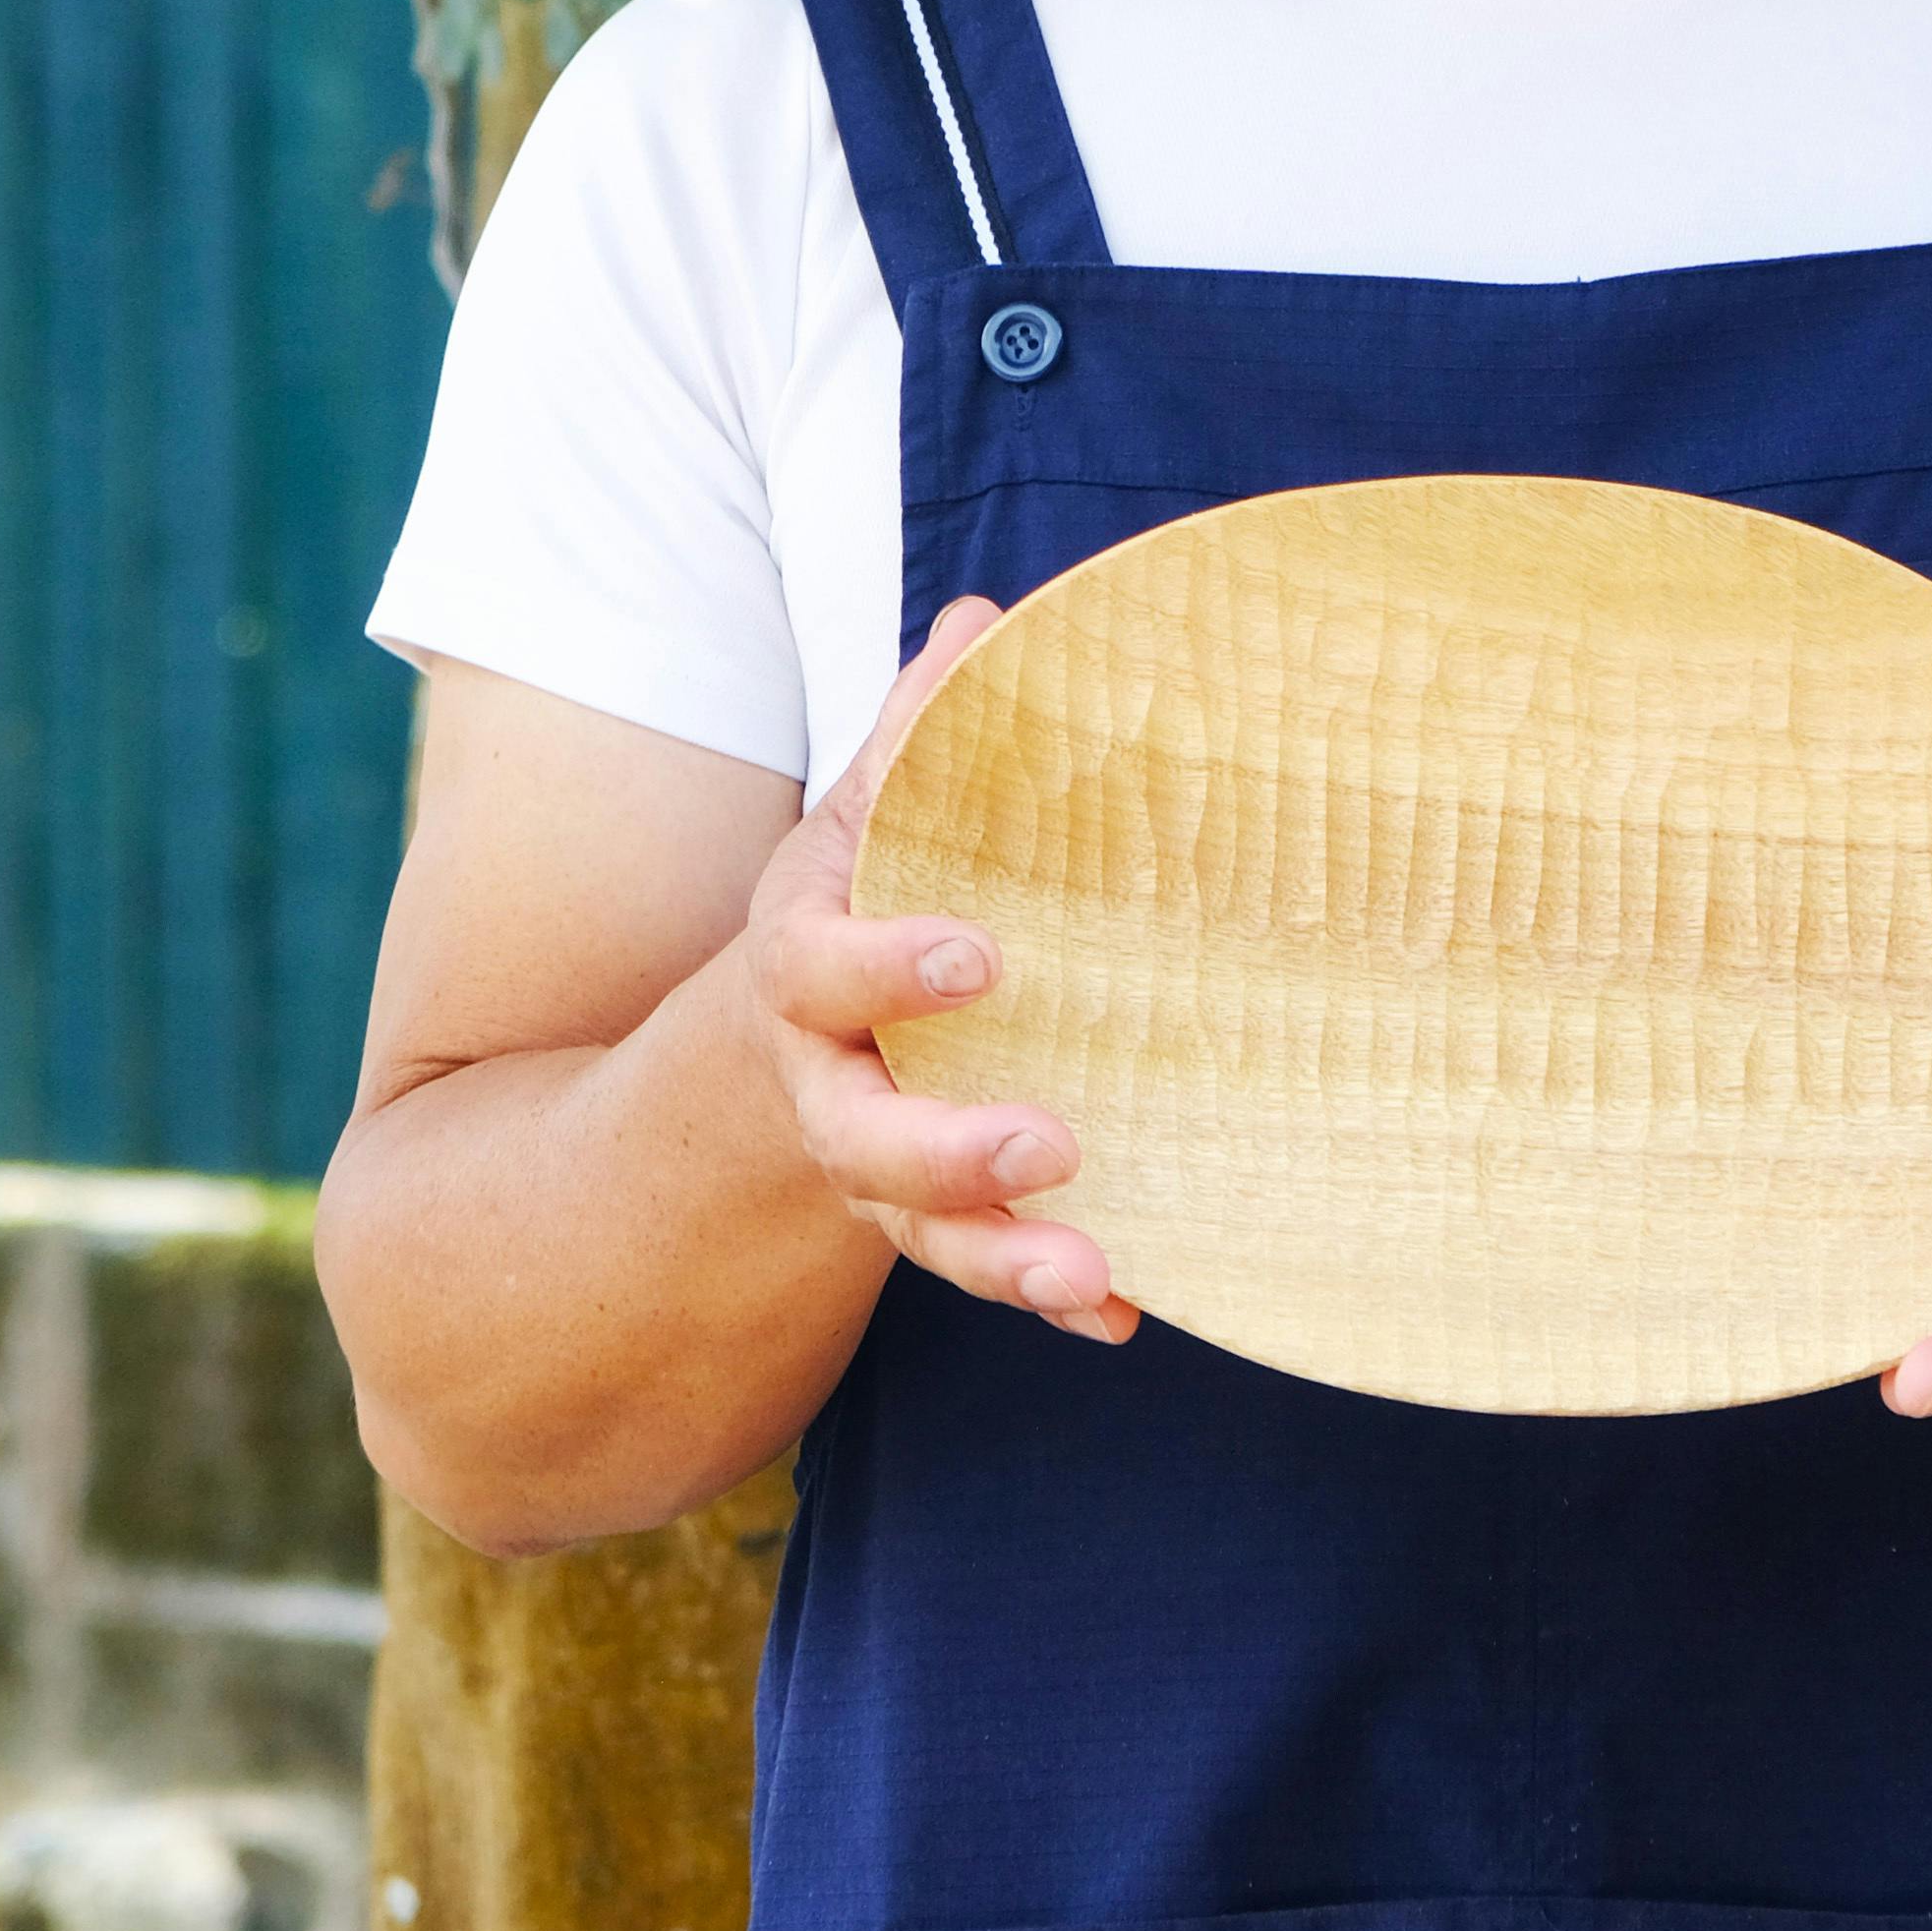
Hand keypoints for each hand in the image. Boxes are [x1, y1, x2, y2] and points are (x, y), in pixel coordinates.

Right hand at [742, 597, 1138, 1342]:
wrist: (802, 1033)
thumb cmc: (861, 897)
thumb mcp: (871, 815)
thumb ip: (917, 734)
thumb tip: (985, 618)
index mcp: (806, 969)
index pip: (821, 971)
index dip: (889, 968)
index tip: (982, 956)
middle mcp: (834, 1085)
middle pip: (866, 1136)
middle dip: (950, 1151)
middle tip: (1051, 1141)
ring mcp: (881, 1170)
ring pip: (928, 1233)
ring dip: (1008, 1255)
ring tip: (1092, 1267)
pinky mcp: (944, 1222)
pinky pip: (992, 1269)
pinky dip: (1058, 1296)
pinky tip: (1129, 1312)